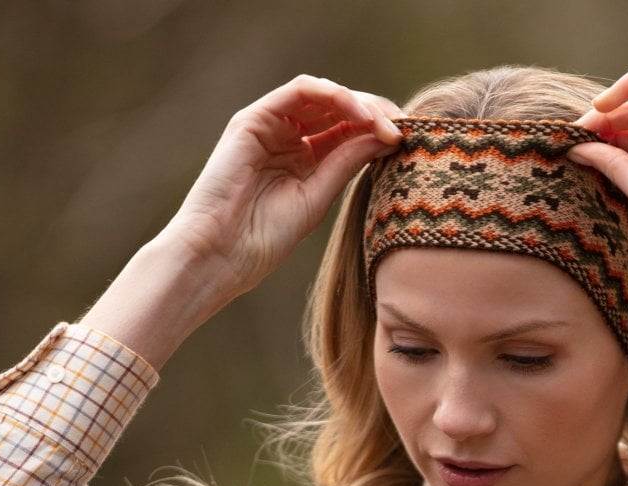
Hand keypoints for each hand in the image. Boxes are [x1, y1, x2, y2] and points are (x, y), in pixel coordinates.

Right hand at [159, 75, 403, 299]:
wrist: (220, 253)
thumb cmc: (263, 239)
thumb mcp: (317, 197)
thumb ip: (347, 162)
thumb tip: (387, 135)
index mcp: (305, 161)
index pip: (348, 132)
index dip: (379, 132)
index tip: (407, 144)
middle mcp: (289, 138)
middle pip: (339, 110)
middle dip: (375, 113)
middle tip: (402, 128)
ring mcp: (271, 126)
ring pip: (323, 95)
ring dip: (359, 103)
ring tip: (383, 122)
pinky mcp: (254, 119)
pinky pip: (300, 91)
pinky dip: (332, 95)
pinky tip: (357, 112)